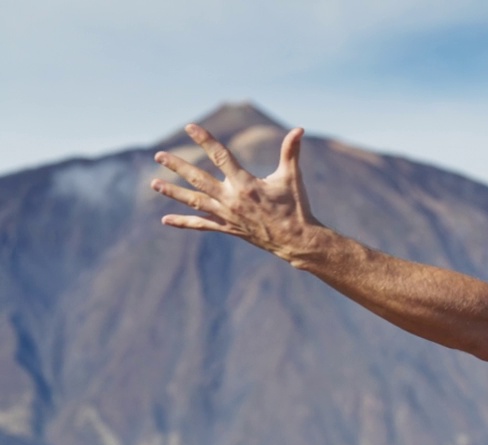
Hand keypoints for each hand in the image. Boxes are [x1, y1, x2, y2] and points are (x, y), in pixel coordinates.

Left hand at [151, 124, 317, 262]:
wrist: (296, 240)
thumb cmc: (295, 206)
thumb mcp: (292, 177)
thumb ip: (291, 152)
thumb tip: (299, 129)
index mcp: (246, 183)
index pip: (220, 156)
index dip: (204, 140)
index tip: (189, 127)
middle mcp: (231, 199)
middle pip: (198, 179)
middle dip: (177, 166)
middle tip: (159, 155)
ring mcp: (227, 215)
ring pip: (194, 201)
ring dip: (173, 192)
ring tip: (154, 183)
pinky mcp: (227, 228)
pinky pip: (201, 224)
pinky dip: (183, 222)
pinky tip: (166, 220)